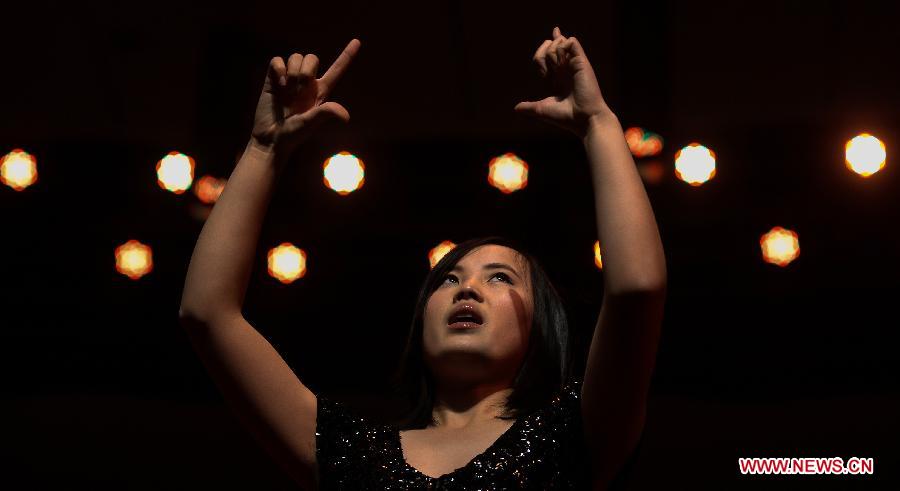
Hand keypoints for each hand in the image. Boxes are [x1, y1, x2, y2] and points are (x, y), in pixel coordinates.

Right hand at [251, 39, 360, 154]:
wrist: (270, 139)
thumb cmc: (293, 135)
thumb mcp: (311, 124)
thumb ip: (326, 113)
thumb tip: (346, 116)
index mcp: (321, 91)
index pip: (337, 69)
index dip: (347, 55)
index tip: (357, 41)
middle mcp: (307, 83)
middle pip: (312, 58)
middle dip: (306, 70)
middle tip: (299, 91)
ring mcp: (289, 79)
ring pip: (296, 57)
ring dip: (292, 72)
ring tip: (287, 91)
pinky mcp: (273, 79)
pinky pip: (277, 60)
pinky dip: (278, 69)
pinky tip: (277, 84)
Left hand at [514, 27, 611, 137]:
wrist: (583, 118)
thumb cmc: (565, 116)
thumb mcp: (542, 110)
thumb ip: (529, 107)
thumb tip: (515, 108)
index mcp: (556, 78)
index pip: (546, 57)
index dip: (542, 49)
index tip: (547, 41)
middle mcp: (565, 69)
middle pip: (551, 46)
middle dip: (544, 48)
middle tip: (547, 62)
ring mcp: (573, 64)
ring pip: (561, 42)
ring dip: (553, 50)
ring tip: (557, 66)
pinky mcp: (581, 62)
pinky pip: (572, 42)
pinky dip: (564, 46)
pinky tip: (562, 60)